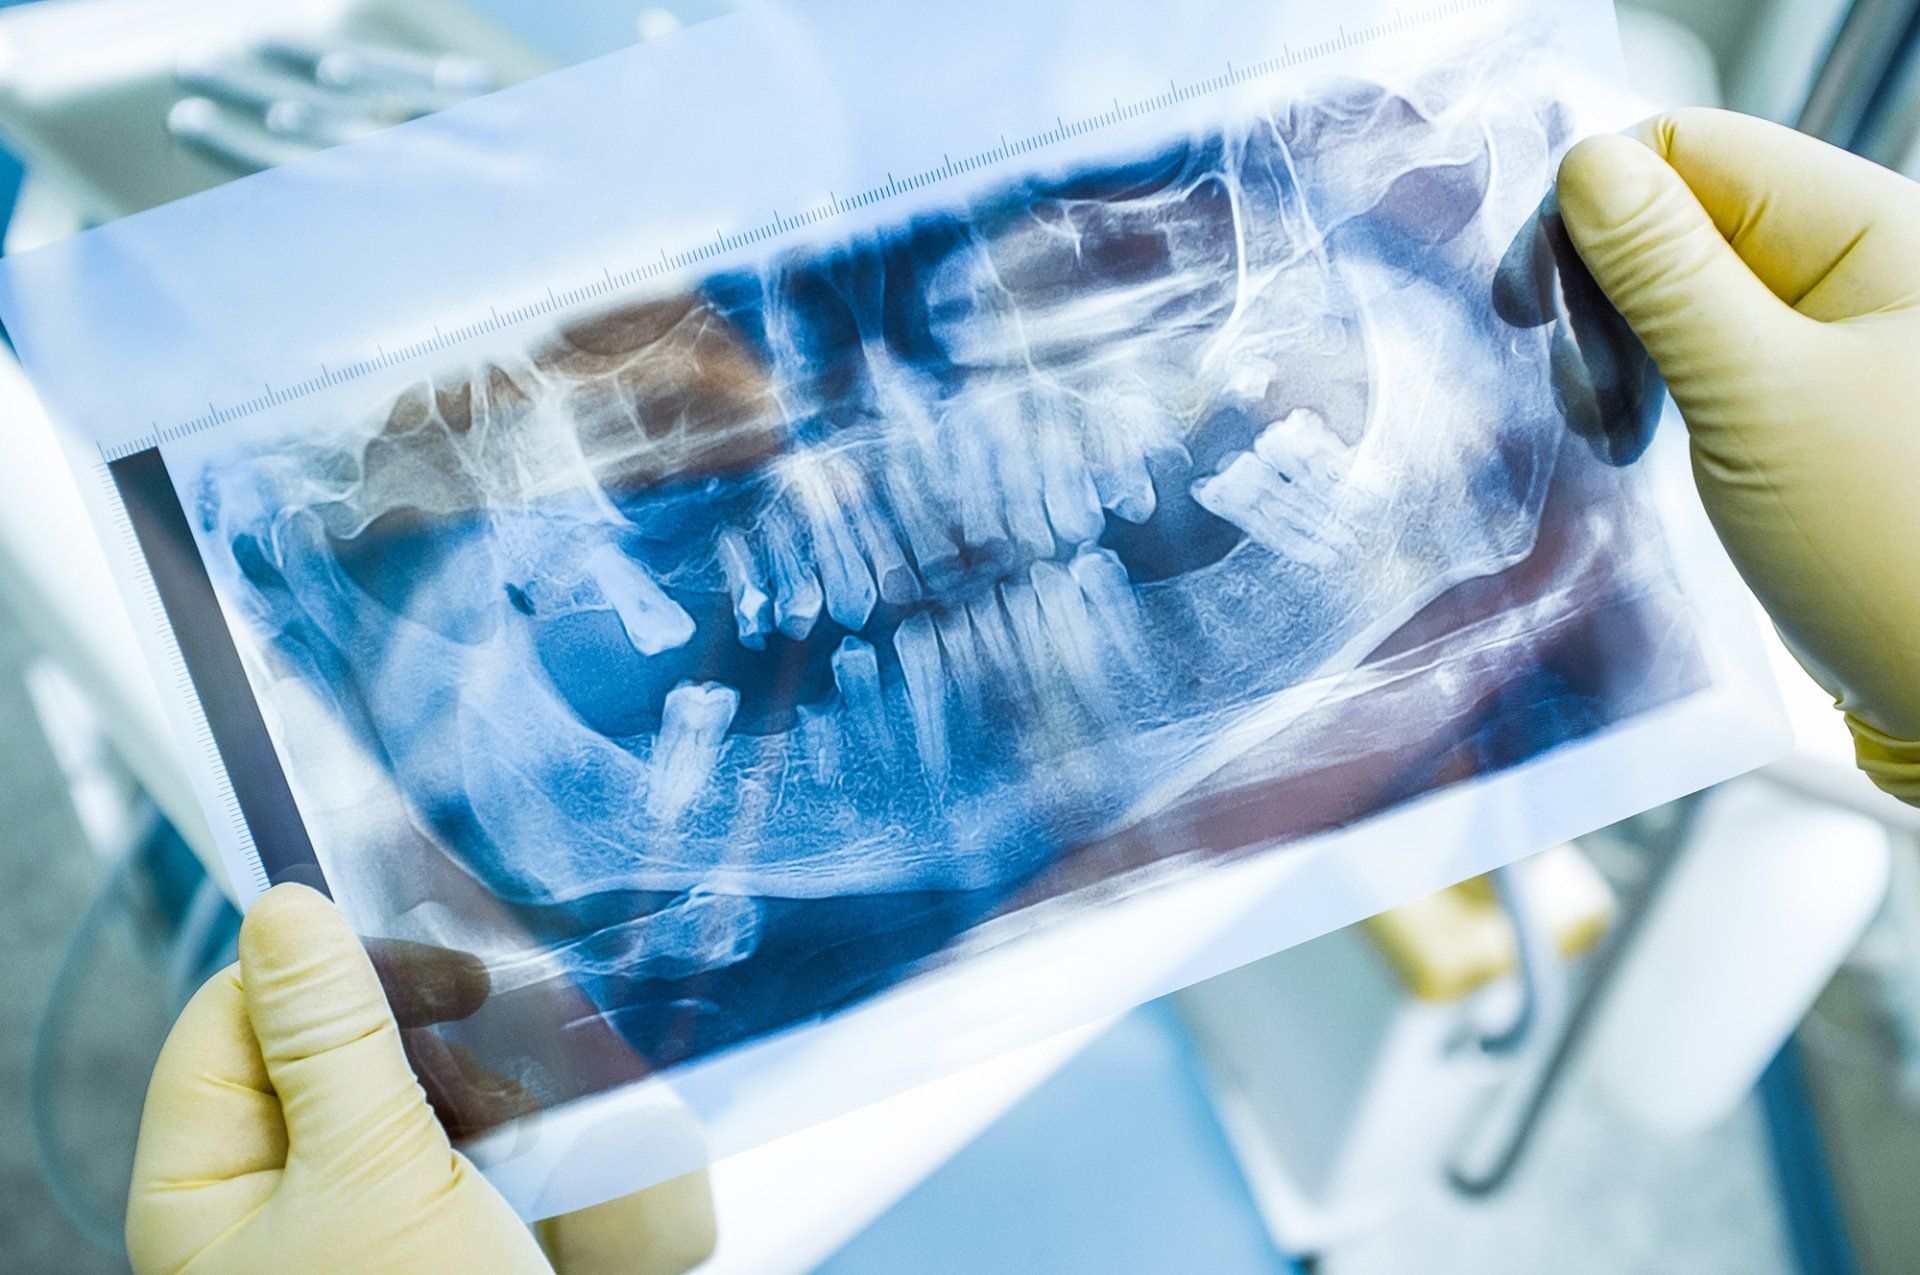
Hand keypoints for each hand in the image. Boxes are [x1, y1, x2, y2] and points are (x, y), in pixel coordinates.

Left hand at [127, 885, 716, 1273]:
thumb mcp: (369, 1176)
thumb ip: (328, 1033)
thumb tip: (283, 907)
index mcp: (201, 1193)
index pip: (229, 1018)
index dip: (325, 970)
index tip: (436, 965)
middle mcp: (268, 1210)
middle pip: (327, 1054)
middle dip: (426, 1042)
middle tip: (501, 1040)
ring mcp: (356, 1232)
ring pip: (412, 1103)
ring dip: (489, 1097)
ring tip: (541, 1134)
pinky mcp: (435, 1250)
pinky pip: (470, 1163)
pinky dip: (518, 1154)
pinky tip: (561, 1183)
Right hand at [1558, 109, 1919, 803]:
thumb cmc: (1893, 552)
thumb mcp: (1757, 396)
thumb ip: (1667, 272)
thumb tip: (1590, 166)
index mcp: (1877, 232)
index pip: (1697, 147)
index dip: (1598, 206)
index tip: (1535, 299)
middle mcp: (1862, 269)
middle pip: (1685, 212)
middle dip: (1607, 289)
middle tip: (1580, 383)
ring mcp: (1836, 337)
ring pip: (1684, 288)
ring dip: (1624, 348)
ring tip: (1616, 430)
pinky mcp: (1808, 402)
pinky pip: (1707, 353)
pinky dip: (1655, 387)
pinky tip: (1637, 439)